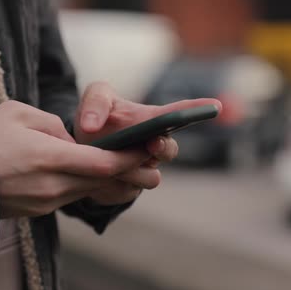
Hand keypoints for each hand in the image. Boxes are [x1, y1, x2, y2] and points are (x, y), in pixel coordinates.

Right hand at [0, 100, 159, 217]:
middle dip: (127, 171)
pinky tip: (91, 175)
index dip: (129, 158)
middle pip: (101, 180)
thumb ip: (54, 125)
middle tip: (149, 161)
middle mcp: (52, 185)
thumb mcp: (18, 114)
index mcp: (48, 158)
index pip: (102, 163)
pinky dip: (85, 185)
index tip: (147, 150)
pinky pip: (70, 196)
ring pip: (88, 189)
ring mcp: (46, 202)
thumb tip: (71, 141)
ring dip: (107, 179)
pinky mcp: (40, 210)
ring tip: (125, 166)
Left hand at [75, 82, 221, 204]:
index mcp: (151, 119)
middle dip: (163, 147)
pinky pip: (129, 190)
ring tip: (110, 160)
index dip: (198, 110)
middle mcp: (154, 145)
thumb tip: (91, 126)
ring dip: (131, 169)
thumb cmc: (95, 119)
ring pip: (151, 177)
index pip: (179, 114)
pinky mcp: (129, 189)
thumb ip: (96, 102)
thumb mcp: (94, 99)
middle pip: (170, 150)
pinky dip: (113, 183)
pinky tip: (100, 175)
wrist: (76, 151)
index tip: (214, 106)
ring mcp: (144, 169)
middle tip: (152, 143)